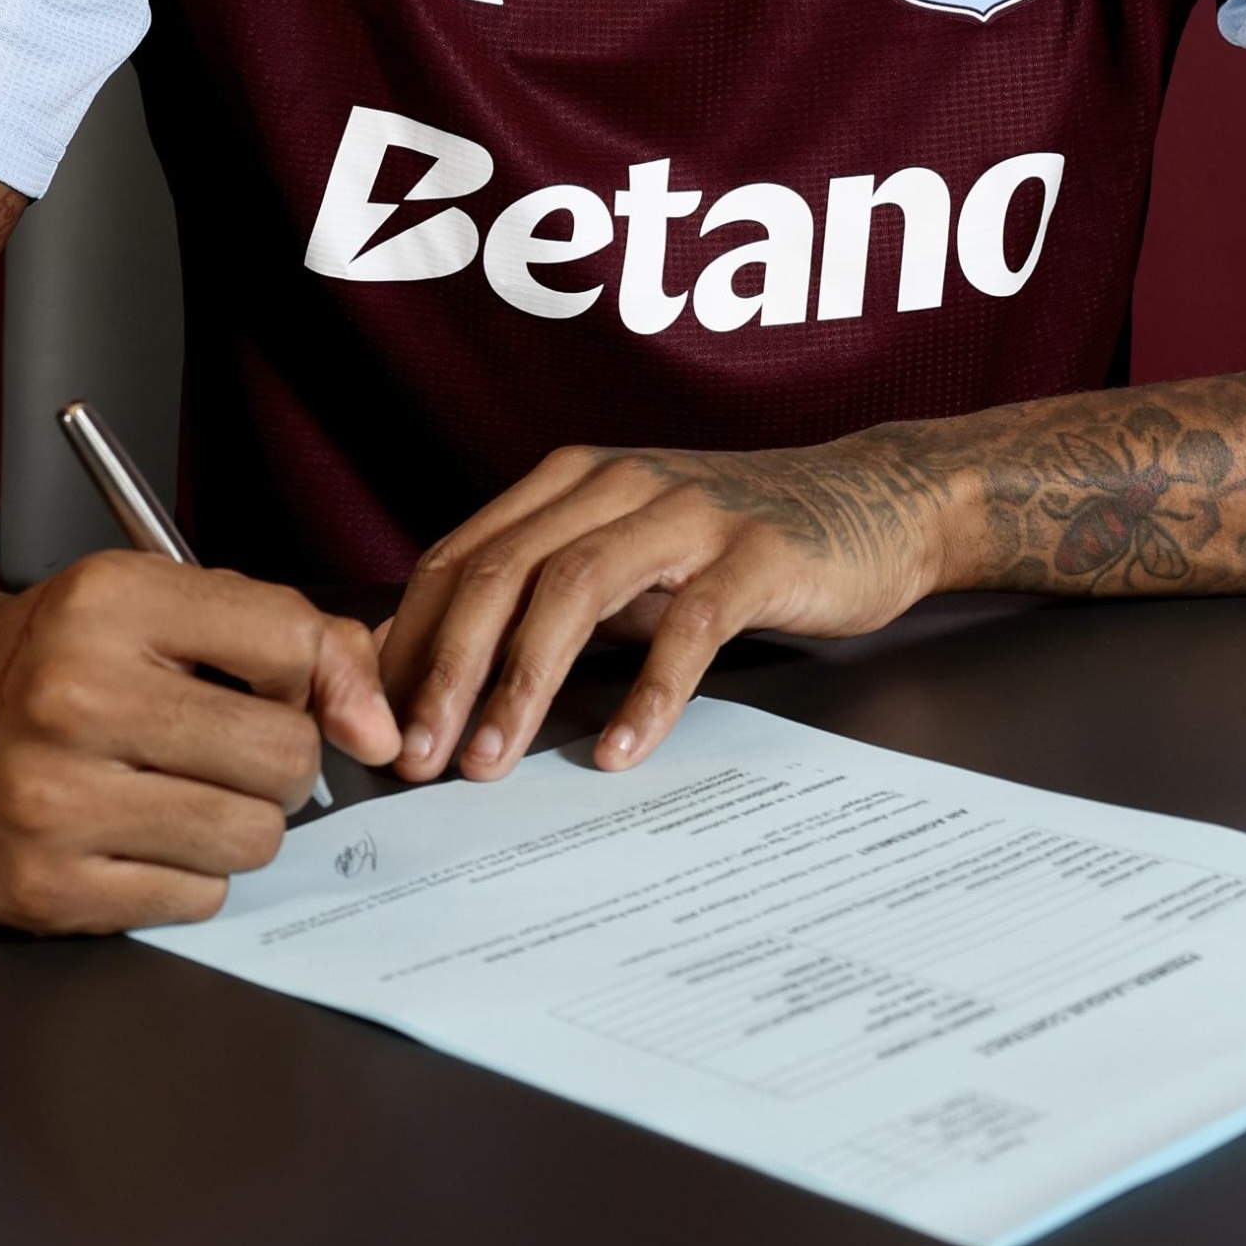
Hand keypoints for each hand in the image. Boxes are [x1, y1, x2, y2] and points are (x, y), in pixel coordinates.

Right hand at [0, 552, 399, 932]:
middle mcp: (72, 695)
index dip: (311, 675)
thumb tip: (382, 733)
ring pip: (249, 838)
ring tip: (182, 792)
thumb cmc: (63, 656)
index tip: (279, 687)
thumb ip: (297, 638)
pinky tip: (136, 836)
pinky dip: (186, 877)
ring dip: (239, 824)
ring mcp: (48, 799)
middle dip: (282, 762)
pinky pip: (194, 901)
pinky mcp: (39, 888)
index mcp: (111, 603)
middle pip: (283, 756)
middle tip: (230, 750)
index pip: (291, 644)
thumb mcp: (165, 603)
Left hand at [378, 437, 958, 783]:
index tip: (376, 729)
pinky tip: (617, 751)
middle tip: (416, 761)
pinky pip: (690, 626)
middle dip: (445, 671)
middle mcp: (618, 482)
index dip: (407, 644)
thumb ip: (540, 600)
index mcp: (570, 481)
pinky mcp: (758, 554)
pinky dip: (647, 692)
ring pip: (576, 587)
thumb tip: (427, 677)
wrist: (870, 503)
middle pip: (502, 571)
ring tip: (490, 764)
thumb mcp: (622, 561)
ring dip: (521, 682)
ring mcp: (689, 512)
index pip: (459, 559)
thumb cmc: (729, 546)